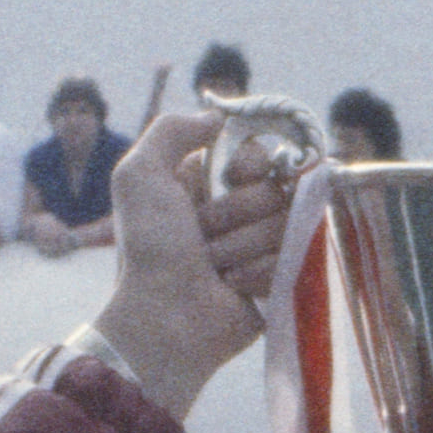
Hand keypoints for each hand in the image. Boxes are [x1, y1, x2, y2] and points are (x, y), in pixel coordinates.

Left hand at [85, 110, 281, 415]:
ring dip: (243, 246)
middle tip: (203, 235)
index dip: (251, 164)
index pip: (264, 152)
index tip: (230, 177)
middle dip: (238, 212)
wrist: (165, 316)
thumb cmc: (149, 248)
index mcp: (210, 182)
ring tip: (214, 267)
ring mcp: (263, 246)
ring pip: (286, 225)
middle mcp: (240, 210)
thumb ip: (171, 129)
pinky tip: (232, 287)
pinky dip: (258, 273)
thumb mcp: (139, 174)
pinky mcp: (280, 280)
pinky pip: (294, 260)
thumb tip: (217, 116)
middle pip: (278, 188)